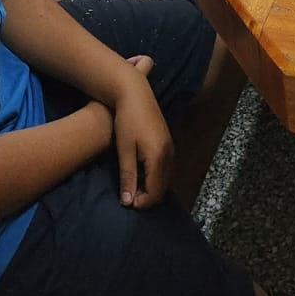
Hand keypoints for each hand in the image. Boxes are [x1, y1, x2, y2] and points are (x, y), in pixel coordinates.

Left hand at [112, 61, 173, 208]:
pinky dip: (155, 176)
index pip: (155, 192)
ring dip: (152, 187)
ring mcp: (170, 146)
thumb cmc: (126, 120)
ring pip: (165, 178)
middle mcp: (169, 153)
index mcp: (158, 157)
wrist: (134, 92)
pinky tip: (141, 173)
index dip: (142, 202)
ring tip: (133, 186)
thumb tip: (128, 203)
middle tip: (130, 198)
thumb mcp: (124, 150)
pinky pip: (165, 168)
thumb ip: (128, 177)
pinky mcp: (168, 141)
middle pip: (163, 187)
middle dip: (148, 197)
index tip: (128, 203)